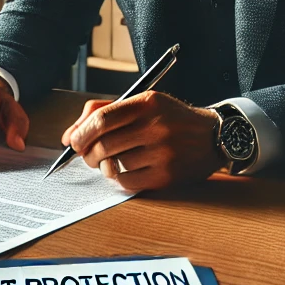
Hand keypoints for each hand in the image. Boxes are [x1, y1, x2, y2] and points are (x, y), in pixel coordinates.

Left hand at [61, 90, 222, 190]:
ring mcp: (162, 152)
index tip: (73, 142)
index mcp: (147, 103)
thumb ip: (106, 111)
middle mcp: (155, 126)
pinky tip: (124, 171)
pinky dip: (119, 178)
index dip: (81, 133)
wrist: (214, 136)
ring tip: (111, 161)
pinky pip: (128, 182)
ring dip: (105, 166)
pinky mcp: (167, 175)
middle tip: (88, 156)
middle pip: (104, 145)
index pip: (102, 119)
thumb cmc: (172, 119)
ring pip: (115, 164)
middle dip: (88, 154)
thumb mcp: (145, 102)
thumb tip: (70, 136)